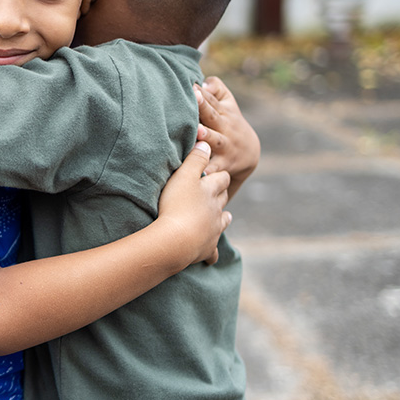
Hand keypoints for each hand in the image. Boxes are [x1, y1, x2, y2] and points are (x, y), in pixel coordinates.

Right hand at [156, 142, 231, 265]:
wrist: (175, 240)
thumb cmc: (177, 205)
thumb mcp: (183, 176)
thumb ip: (195, 159)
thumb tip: (206, 144)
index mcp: (212, 191)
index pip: (223, 178)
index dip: (219, 175)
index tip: (213, 174)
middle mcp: (217, 210)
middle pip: (224, 199)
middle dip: (220, 194)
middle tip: (212, 193)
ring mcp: (214, 230)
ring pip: (223, 222)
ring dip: (221, 218)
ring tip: (216, 218)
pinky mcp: (207, 248)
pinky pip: (212, 252)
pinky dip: (211, 253)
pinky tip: (210, 255)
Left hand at [195, 76, 258, 198]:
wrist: (250, 153)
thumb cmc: (230, 122)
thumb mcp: (228, 102)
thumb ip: (216, 88)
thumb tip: (203, 83)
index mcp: (223, 111)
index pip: (212, 99)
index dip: (202, 92)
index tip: (191, 84)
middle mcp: (225, 127)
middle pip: (213, 115)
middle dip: (203, 107)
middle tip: (193, 97)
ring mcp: (224, 146)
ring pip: (215, 140)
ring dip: (207, 136)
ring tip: (198, 131)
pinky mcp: (223, 164)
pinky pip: (215, 167)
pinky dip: (208, 170)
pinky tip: (200, 172)